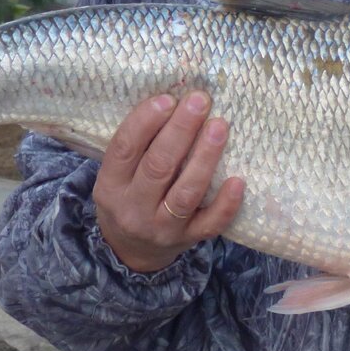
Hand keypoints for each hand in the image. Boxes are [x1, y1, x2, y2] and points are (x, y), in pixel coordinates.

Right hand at [93, 90, 243, 272]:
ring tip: (220, 126)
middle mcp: (134, 208)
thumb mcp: (119, 175)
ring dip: (205, 158)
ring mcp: (163, 227)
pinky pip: (210, 224)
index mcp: (111, 186)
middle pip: (158, 167)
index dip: (145, 122)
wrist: (131, 251)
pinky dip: (225, 204)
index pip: (124, 149)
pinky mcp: (189, 240)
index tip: (168, 98)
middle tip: (200, 100)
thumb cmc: (129, 196)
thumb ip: (139, 145)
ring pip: (186, 193)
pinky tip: (238, 181)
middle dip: (181, 130)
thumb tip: (174, 99)